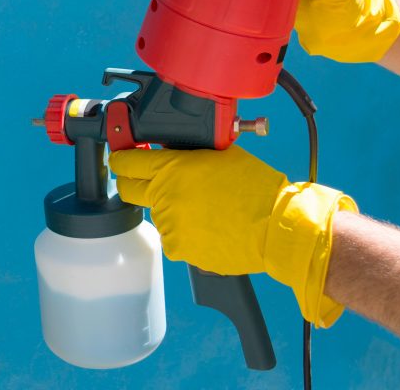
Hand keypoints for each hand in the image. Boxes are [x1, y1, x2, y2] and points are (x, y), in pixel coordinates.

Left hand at [109, 145, 357, 326]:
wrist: (277, 226)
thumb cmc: (256, 186)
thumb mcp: (218, 153)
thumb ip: (185, 154)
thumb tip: (166, 151)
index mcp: (171, 168)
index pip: (126, 161)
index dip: (122, 157)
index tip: (122, 157)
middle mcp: (163, 197)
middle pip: (129, 189)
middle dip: (135, 183)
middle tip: (149, 180)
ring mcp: (169, 226)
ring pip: (158, 215)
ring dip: (172, 211)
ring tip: (206, 209)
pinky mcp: (179, 249)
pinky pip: (175, 237)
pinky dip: (187, 233)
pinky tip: (211, 227)